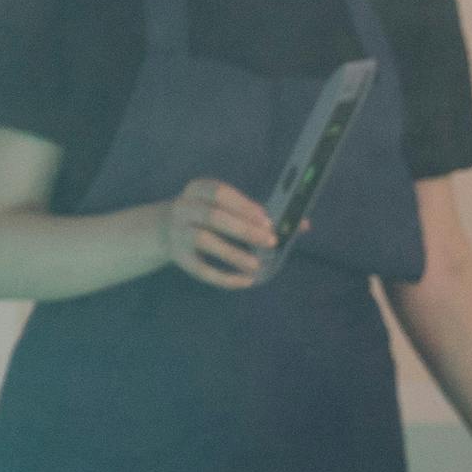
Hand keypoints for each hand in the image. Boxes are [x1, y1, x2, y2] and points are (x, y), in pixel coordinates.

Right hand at [162, 178, 279, 288]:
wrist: (167, 229)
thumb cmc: (211, 216)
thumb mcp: (229, 207)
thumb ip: (261, 215)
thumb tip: (303, 225)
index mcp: (198, 190)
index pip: (219, 193)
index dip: (243, 206)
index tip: (267, 220)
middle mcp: (183, 208)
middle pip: (213, 217)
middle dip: (244, 230)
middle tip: (270, 242)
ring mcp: (178, 233)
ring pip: (204, 241)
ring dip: (232, 253)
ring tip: (257, 265)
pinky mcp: (179, 258)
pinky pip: (200, 269)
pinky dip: (223, 277)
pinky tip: (245, 281)